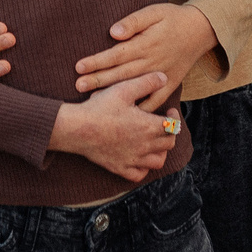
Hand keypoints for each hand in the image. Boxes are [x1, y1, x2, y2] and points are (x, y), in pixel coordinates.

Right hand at [48, 74, 179, 180]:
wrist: (77, 129)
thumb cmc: (100, 108)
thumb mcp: (124, 89)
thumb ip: (146, 83)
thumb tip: (164, 77)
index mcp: (148, 127)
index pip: (173, 126)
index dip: (174, 118)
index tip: (169, 111)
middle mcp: (144, 146)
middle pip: (168, 144)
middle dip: (169, 133)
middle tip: (162, 124)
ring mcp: (132, 160)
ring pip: (158, 162)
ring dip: (160, 151)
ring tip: (154, 141)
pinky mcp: (120, 168)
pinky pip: (139, 174)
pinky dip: (143, 168)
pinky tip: (139, 158)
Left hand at [74, 2, 217, 101]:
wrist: (201, 30)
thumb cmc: (173, 18)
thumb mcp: (154, 12)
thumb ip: (133, 22)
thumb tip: (114, 32)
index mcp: (146, 44)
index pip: (116, 54)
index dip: (97, 61)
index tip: (79, 67)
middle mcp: (152, 62)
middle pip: (120, 73)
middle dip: (98, 80)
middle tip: (78, 86)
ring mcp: (161, 75)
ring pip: (133, 87)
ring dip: (113, 93)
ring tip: (93, 99)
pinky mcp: (169, 84)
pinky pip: (154, 100)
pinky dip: (140, 108)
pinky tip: (125, 113)